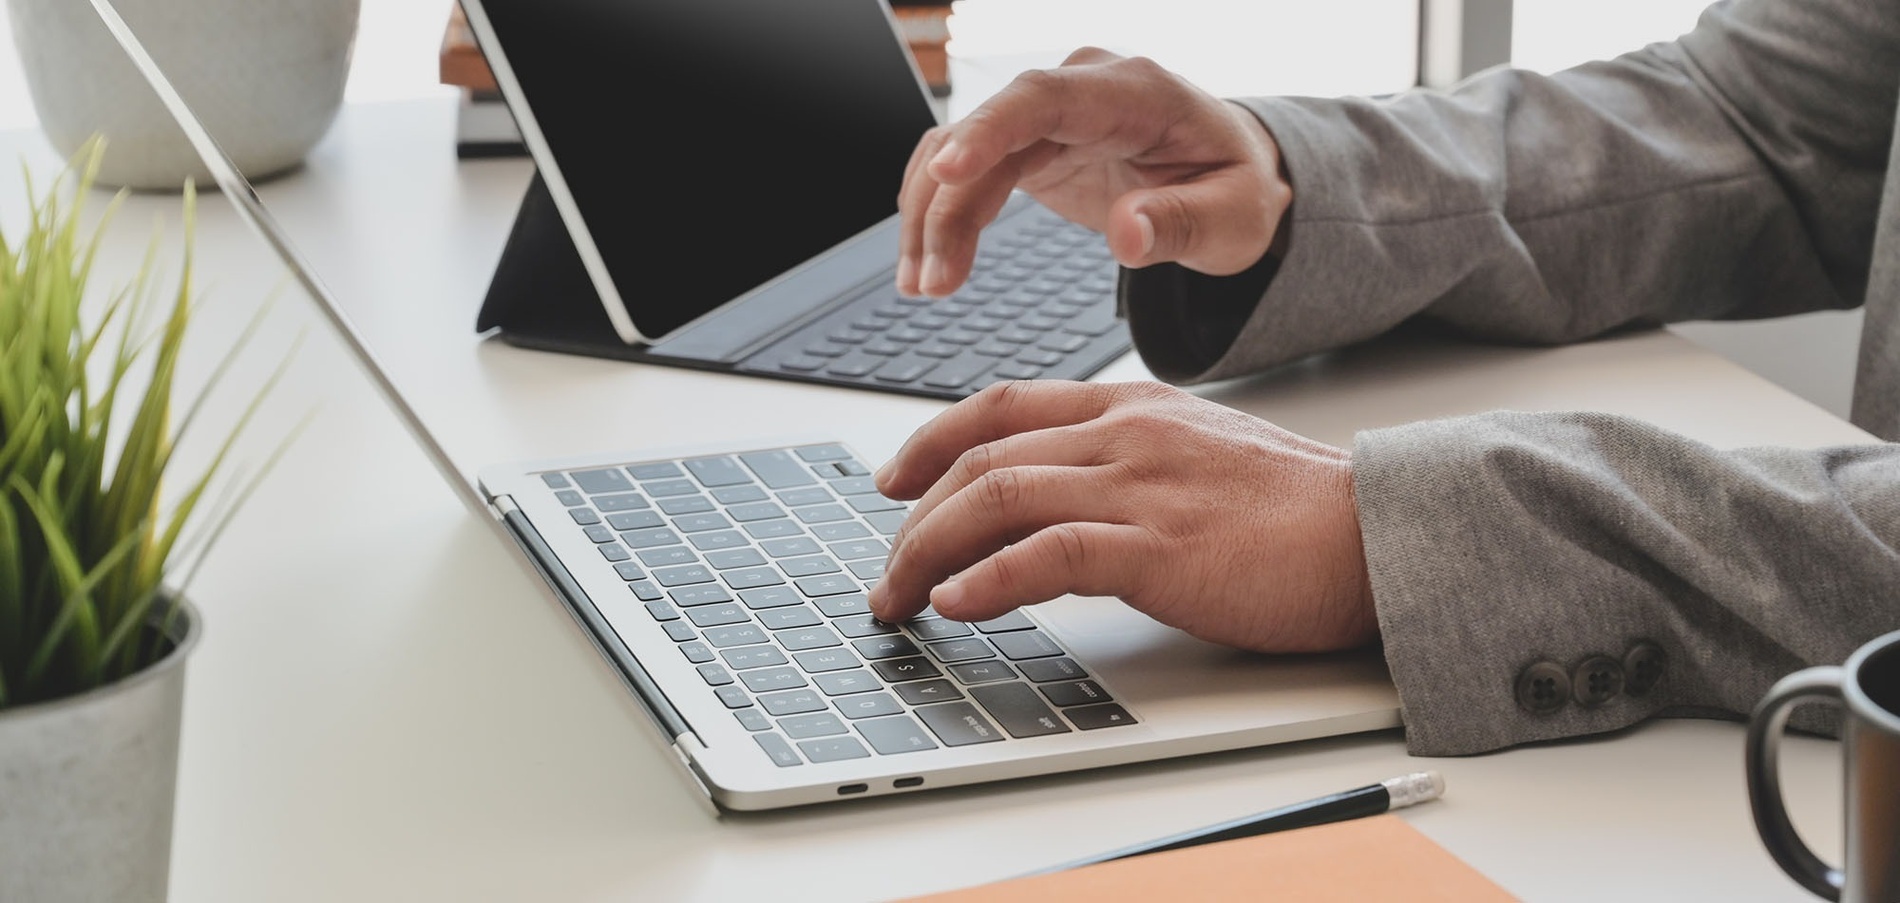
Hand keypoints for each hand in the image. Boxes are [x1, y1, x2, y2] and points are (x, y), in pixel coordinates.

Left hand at [867, 381, 1377, 653]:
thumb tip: (1058, 514)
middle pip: (983, 459)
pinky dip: (990, 580)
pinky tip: (958, 606)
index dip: (932, 441)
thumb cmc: (1298, 509)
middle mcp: (1126, 434)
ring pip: (998, 498)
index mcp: (1133, 408)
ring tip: (902, 600)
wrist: (1376, 531)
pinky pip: (1049, 553)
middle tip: (889, 573)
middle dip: (916, 519)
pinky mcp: (1161, 546)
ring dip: (930, 554)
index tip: (894, 481)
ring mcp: (1142, 485)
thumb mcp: (1198, 458)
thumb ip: (1127, 468)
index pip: (1003, 406)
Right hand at [895, 48, 1291, 298]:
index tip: (948, 171)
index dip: (990, 130)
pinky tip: (929, 264)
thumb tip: (1127, 233)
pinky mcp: (1029, 144)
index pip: (1044, 97)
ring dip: (932, 216)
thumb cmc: (1235, 190)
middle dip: (946, 205)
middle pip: (988, 131)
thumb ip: (1182, 223)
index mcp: (1134, 92)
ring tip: (923, 286)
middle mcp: (1081, 89)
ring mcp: (1049, 114)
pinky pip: (966, 169)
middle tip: (932, 283)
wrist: (1228, 177)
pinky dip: (942, 215)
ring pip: (961, 150)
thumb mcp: (1233, 218)